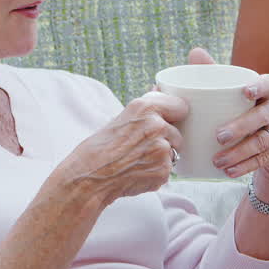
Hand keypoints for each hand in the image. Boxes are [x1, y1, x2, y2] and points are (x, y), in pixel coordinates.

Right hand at [52, 90, 187, 206]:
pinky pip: (167, 169)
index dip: (174, 115)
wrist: (89, 178)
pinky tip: (138, 171)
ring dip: (161, 156)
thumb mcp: (119, 118)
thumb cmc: (99, 149)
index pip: (180, 106)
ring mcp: (162, 149)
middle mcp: (157, 125)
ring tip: (137, 160)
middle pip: (176, 132)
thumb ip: (145, 106)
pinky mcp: (163, 170)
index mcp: (145, 107)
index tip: (169, 120)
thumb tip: (159, 90)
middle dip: (165, 139)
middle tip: (141, 146)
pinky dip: (156, 172)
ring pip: (172, 151)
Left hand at [179, 48, 268, 194]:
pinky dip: (245, 167)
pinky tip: (229, 171)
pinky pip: (264, 160)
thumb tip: (195, 52)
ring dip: (238, 152)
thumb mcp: (240, 96)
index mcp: (268, 93)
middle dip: (240, 127)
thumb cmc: (251, 113)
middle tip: (218, 136)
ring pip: (262, 142)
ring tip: (217, 160)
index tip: (245, 91)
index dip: (260, 86)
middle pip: (262, 116)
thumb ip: (219, 75)